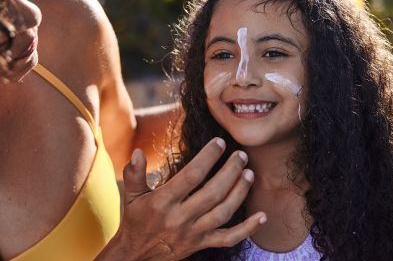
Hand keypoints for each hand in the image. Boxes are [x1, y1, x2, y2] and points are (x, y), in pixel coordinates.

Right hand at [99, 138, 265, 260]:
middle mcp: (179, 218)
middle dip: (230, 172)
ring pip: (223, 213)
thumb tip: (137, 152)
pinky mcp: (201, 244)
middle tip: (241, 155)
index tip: (220, 143)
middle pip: (212, 193)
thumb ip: (133, 173)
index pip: (190, 176)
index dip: (207, 158)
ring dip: (240, 193)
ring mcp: (193, 233)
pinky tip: (262, 216)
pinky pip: (228, 238)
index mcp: (162, 202)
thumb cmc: (136, 221)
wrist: (136, 257)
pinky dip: (248, 229)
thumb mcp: (130, 196)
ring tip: (249, 174)